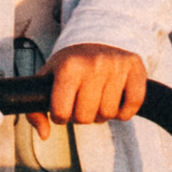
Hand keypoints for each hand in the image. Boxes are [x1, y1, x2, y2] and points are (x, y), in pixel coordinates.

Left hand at [31, 43, 146, 136]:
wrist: (97, 37)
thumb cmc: (71, 63)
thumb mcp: (47, 79)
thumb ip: (36, 110)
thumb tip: (44, 135)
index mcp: (68, 67)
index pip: (61, 113)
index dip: (61, 115)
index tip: (63, 105)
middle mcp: (93, 64)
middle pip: (85, 117)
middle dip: (82, 115)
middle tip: (82, 101)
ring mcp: (116, 66)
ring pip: (108, 114)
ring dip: (102, 113)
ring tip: (98, 98)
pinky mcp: (135, 69)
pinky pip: (132, 107)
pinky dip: (124, 112)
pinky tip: (116, 100)